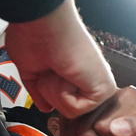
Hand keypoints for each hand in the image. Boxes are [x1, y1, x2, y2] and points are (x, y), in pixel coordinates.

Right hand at [4, 0, 116, 117]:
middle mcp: (89, 77)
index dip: (47, 91)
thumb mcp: (31, 69)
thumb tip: (46, 107)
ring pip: (69, 112)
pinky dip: (63, 93)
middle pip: (63, 110)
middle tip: (49, 67)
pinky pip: (75, 110)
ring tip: (56, 67)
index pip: (61, 100)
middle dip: (48, 91)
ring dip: (54, 91)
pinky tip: (65, 71)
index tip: (45, 67)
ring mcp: (98, 84)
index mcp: (74, 71)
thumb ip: (40, 90)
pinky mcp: (104, 89)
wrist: (40, 23)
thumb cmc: (33, 35)